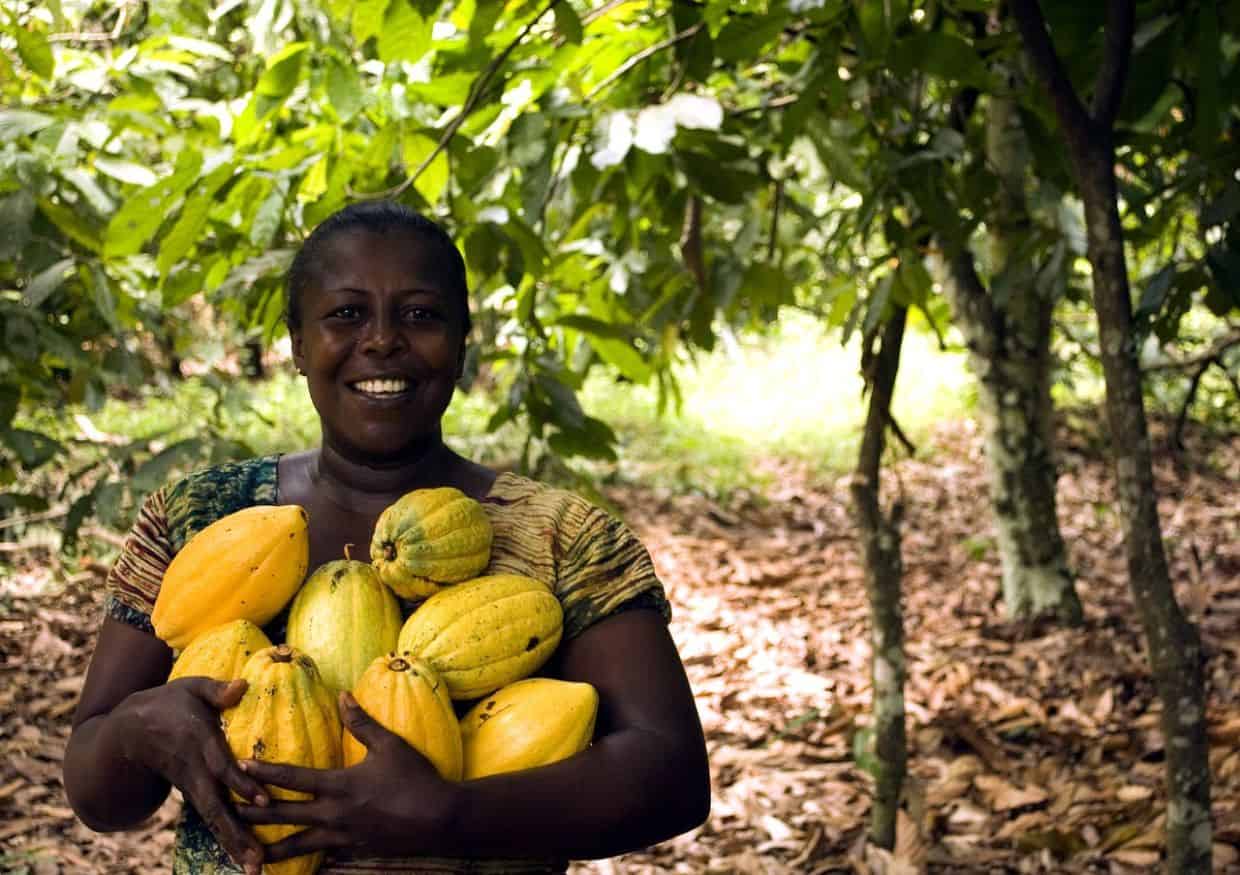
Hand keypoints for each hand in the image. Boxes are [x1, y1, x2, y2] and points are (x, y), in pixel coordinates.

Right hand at [113, 677, 267, 874]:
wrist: (126, 733)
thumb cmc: (168, 703)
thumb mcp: (190, 687)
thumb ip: (217, 689)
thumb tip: (243, 685)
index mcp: (198, 742)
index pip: (221, 767)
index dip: (241, 783)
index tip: (262, 800)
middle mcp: (195, 771)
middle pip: (216, 807)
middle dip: (236, 833)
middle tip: (256, 859)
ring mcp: (192, 786)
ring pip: (213, 819)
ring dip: (233, 844)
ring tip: (254, 869)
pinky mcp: (193, 794)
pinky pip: (211, 819)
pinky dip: (226, 838)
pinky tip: (244, 858)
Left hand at [235, 692, 458, 862]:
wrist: (440, 818)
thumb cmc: (415, 778)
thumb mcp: (390, 745)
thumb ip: (362, 722)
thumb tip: (342, 695)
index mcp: (340, 785)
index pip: (293, 778)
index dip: (265, 772)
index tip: (240, 767)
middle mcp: (334, 814)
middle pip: (285, 815)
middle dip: (254, 813)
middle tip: (228, 811)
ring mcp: (343, 837)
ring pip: (299, 845)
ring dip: (271, 848)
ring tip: (249, 853)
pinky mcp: (355, 850)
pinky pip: (323, 856)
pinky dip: (304, 860)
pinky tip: (295, 863)